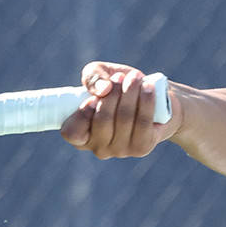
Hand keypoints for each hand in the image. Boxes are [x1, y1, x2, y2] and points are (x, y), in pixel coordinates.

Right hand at [60, 61, 181, 158]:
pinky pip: (143, 123)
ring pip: (124, 119)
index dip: (82, 114)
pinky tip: (148, 88)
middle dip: (113, 94)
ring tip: (135, 77)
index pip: (71, 133)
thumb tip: (102, 89)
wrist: (154, 99)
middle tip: (120, 77)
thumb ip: (92, 77)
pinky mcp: (141, 148)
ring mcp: (120, 150)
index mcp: (80, 134)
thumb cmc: (119, 88)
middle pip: (102, 121)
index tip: (94, 97)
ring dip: (130, 93)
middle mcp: (98, 147)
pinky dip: (146, 101)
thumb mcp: (101, 75)